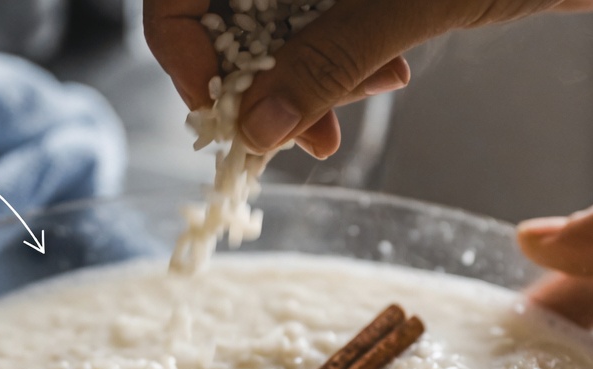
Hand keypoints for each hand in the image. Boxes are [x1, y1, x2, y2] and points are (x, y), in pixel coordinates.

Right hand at [143, 0, 592, 156]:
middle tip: (303, 131)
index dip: (184, 51)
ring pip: (272, 31)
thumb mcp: (407, 2)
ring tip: (372, 90)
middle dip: (260, 80)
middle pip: (222, 16)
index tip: (223, 113)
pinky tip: (386, 75)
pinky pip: (317, 31)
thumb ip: (328, 59)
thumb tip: (257, 127)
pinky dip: (341, 65)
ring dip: (308, 79)